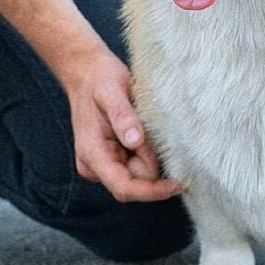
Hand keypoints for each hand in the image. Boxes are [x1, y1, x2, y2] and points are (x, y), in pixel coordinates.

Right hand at [57, 38, 180, 202]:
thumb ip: (123, 117)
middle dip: (153, 164)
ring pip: (140, 173)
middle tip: (155, 130)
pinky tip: (144, 129)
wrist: (87, 72)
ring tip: (143, 123)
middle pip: (136, 182)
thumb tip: (135, 141)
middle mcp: (95, 165)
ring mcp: (104, 163)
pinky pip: (138, 164)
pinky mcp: (113, 158)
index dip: (151, 192)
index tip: (177, 185)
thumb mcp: (112, 91)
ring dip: (150, 155)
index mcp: (92, 154)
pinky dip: (147, 151)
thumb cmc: (99, 79)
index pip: (124, 187)